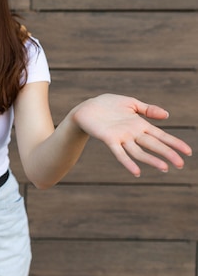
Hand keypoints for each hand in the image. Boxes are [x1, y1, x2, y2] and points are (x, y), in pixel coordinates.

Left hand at [72, 94, 191, 176]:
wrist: (87, 108)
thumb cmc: (108, 105)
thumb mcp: (131, 103)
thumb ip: (148, 109)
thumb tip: (167, 115)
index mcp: (140, 125)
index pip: (161, 136)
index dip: (174, 143)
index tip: (188, 152)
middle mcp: (133, 133)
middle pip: (153, 145)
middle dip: (167, 154)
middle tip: (180, 164)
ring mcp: (122, 137)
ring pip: (139, 151)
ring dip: (151, 160)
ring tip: (164, 168)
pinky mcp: (109, 139)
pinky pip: (119, 153)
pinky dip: (128, 163)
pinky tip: (137, 172)